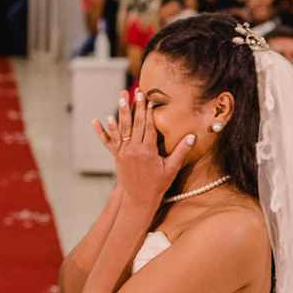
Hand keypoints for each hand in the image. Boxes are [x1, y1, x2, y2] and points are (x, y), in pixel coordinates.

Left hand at [110, 90, 194, 206]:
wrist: (138, 200)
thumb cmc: (157, 185)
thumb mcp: (171, 169)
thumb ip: (181, 151)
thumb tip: (192, 136)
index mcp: (147, 151)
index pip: (148, 126)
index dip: (149, 111)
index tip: (149, 99)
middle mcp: (133, 150)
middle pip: (135, 124)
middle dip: (136, 107)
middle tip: (136, 92)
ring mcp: (123, 153)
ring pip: (122, 129)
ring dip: (121, 113)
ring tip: (120, 98)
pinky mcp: (117, 157)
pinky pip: (109, 142)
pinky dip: (104, 131)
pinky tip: (100, 120)